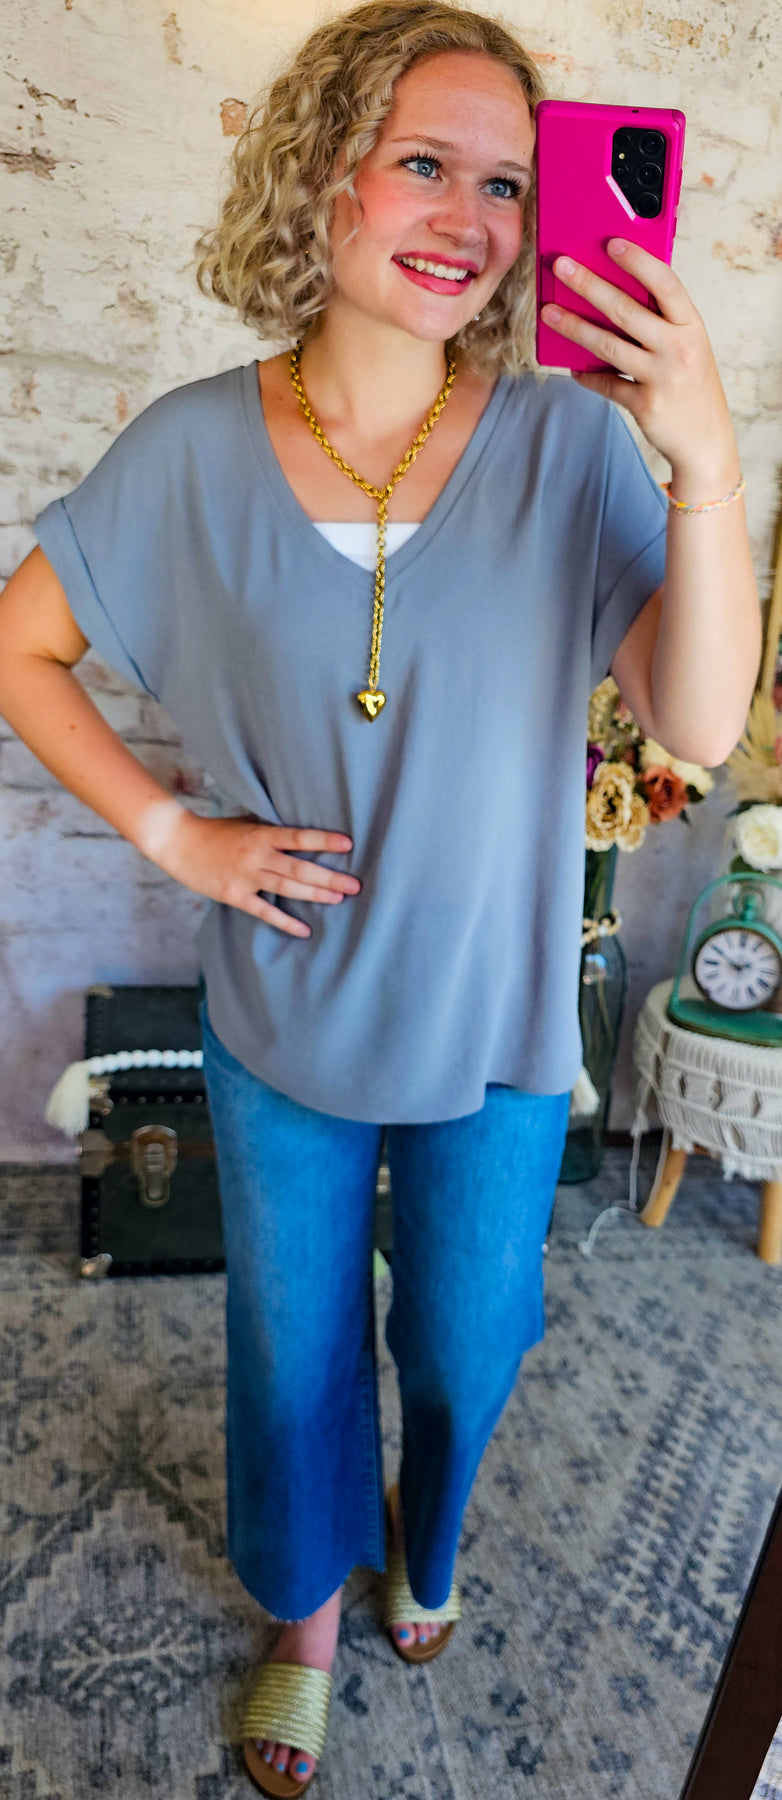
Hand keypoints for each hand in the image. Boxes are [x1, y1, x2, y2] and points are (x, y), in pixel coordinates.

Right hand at [158, 811, 360, 938]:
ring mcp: (246, 877)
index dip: (323, 840)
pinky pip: (264, 912)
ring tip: (339, 898)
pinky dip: (285, 921)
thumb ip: (272, 831)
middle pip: (299, 868)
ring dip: (315, 894)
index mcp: (261, 835)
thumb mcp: (246, 824)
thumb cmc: (215, 832)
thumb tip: (302, 836)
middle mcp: (256, 856)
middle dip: (329, 877)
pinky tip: (304, 929)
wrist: (179, 843)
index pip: (298, 837)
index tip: (348, 844)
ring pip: (286, 888)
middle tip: (355, 884)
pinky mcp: (235, 895)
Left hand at [540, 239, 737, 477]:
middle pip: (626, 310)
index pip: (666, 284)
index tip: (612, 243)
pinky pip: (607, 384)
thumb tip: (613, 295)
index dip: (638, 261)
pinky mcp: (646, 404)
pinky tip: (574, 368)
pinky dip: (587, 376)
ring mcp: (663, 377)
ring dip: (574, 327)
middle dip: (589, 284)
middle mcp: (679, 348)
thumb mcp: (690, 348)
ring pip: (608, 345)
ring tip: (549, 312)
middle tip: (561, 266)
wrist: (706, 441)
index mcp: (692, 326)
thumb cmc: (692, 385)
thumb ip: (662, 324)